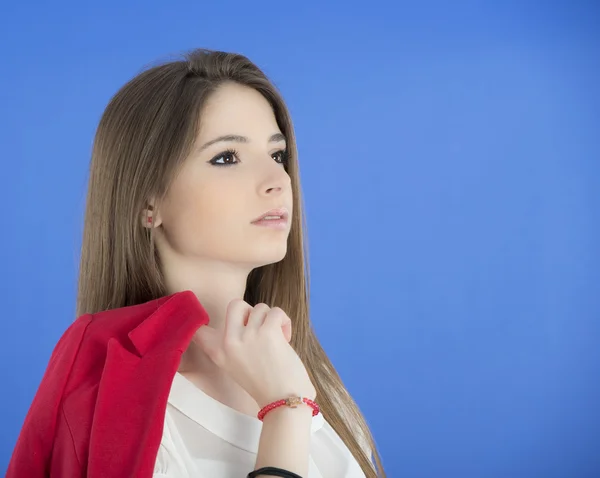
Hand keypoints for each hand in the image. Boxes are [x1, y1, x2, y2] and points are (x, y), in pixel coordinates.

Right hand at [193, 299, 315, 407]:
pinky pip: (276, 312)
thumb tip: (243, 322)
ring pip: (260, 308)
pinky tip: (286, 338)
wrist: (283, 401)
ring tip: (276, 339)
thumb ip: (232, 347)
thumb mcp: (236, 367)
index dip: (202, 319)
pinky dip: (285, 321)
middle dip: (251, 312)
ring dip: (271, 320)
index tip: (207, 320)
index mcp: (219, 353)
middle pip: (235, 304)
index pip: (198, 330)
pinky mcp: (268, 331)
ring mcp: (248, 335)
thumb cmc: (265, 386)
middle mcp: (229, 342)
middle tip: (259, 330)